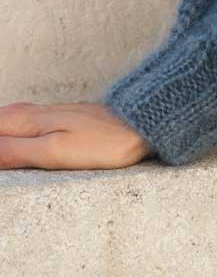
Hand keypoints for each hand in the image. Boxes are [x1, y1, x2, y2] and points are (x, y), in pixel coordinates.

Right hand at [0, 101, 152, 171]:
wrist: (144, 126)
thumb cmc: (102, 143)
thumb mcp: (55, 152)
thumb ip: (16, 151)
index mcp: (27, 120)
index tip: (4, 163)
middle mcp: (34, 112)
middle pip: (0, 122)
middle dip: (1, 142)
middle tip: (6, 164)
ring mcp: (50, 113)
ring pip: (11, 120)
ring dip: (6, 136)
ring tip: (10, 158)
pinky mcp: (64, 118)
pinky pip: (26, 121)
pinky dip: (15, 130)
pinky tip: (19, 137)